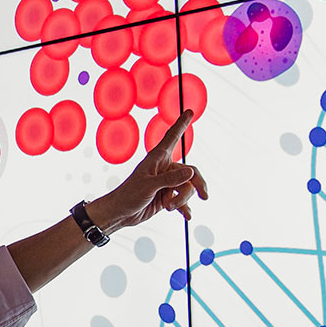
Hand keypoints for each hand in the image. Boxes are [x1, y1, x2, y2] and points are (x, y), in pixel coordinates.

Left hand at [91, 109, 208, 227]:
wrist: (121, 213)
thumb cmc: (129, 195)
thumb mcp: (149, 186)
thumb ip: (170, 179)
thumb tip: (190, 172)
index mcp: (157, 158)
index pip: (172, 137)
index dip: (181, 124)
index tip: (189, 110)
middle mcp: (164, 168)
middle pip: (190, 172)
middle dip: (197, 184)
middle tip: (205, 195)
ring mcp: (167, 183)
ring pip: (187, 188)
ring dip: (182, 200)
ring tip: (169, 206)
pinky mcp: (167, 196)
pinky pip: (183, 200)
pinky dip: (185, 208)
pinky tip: (186, 216)